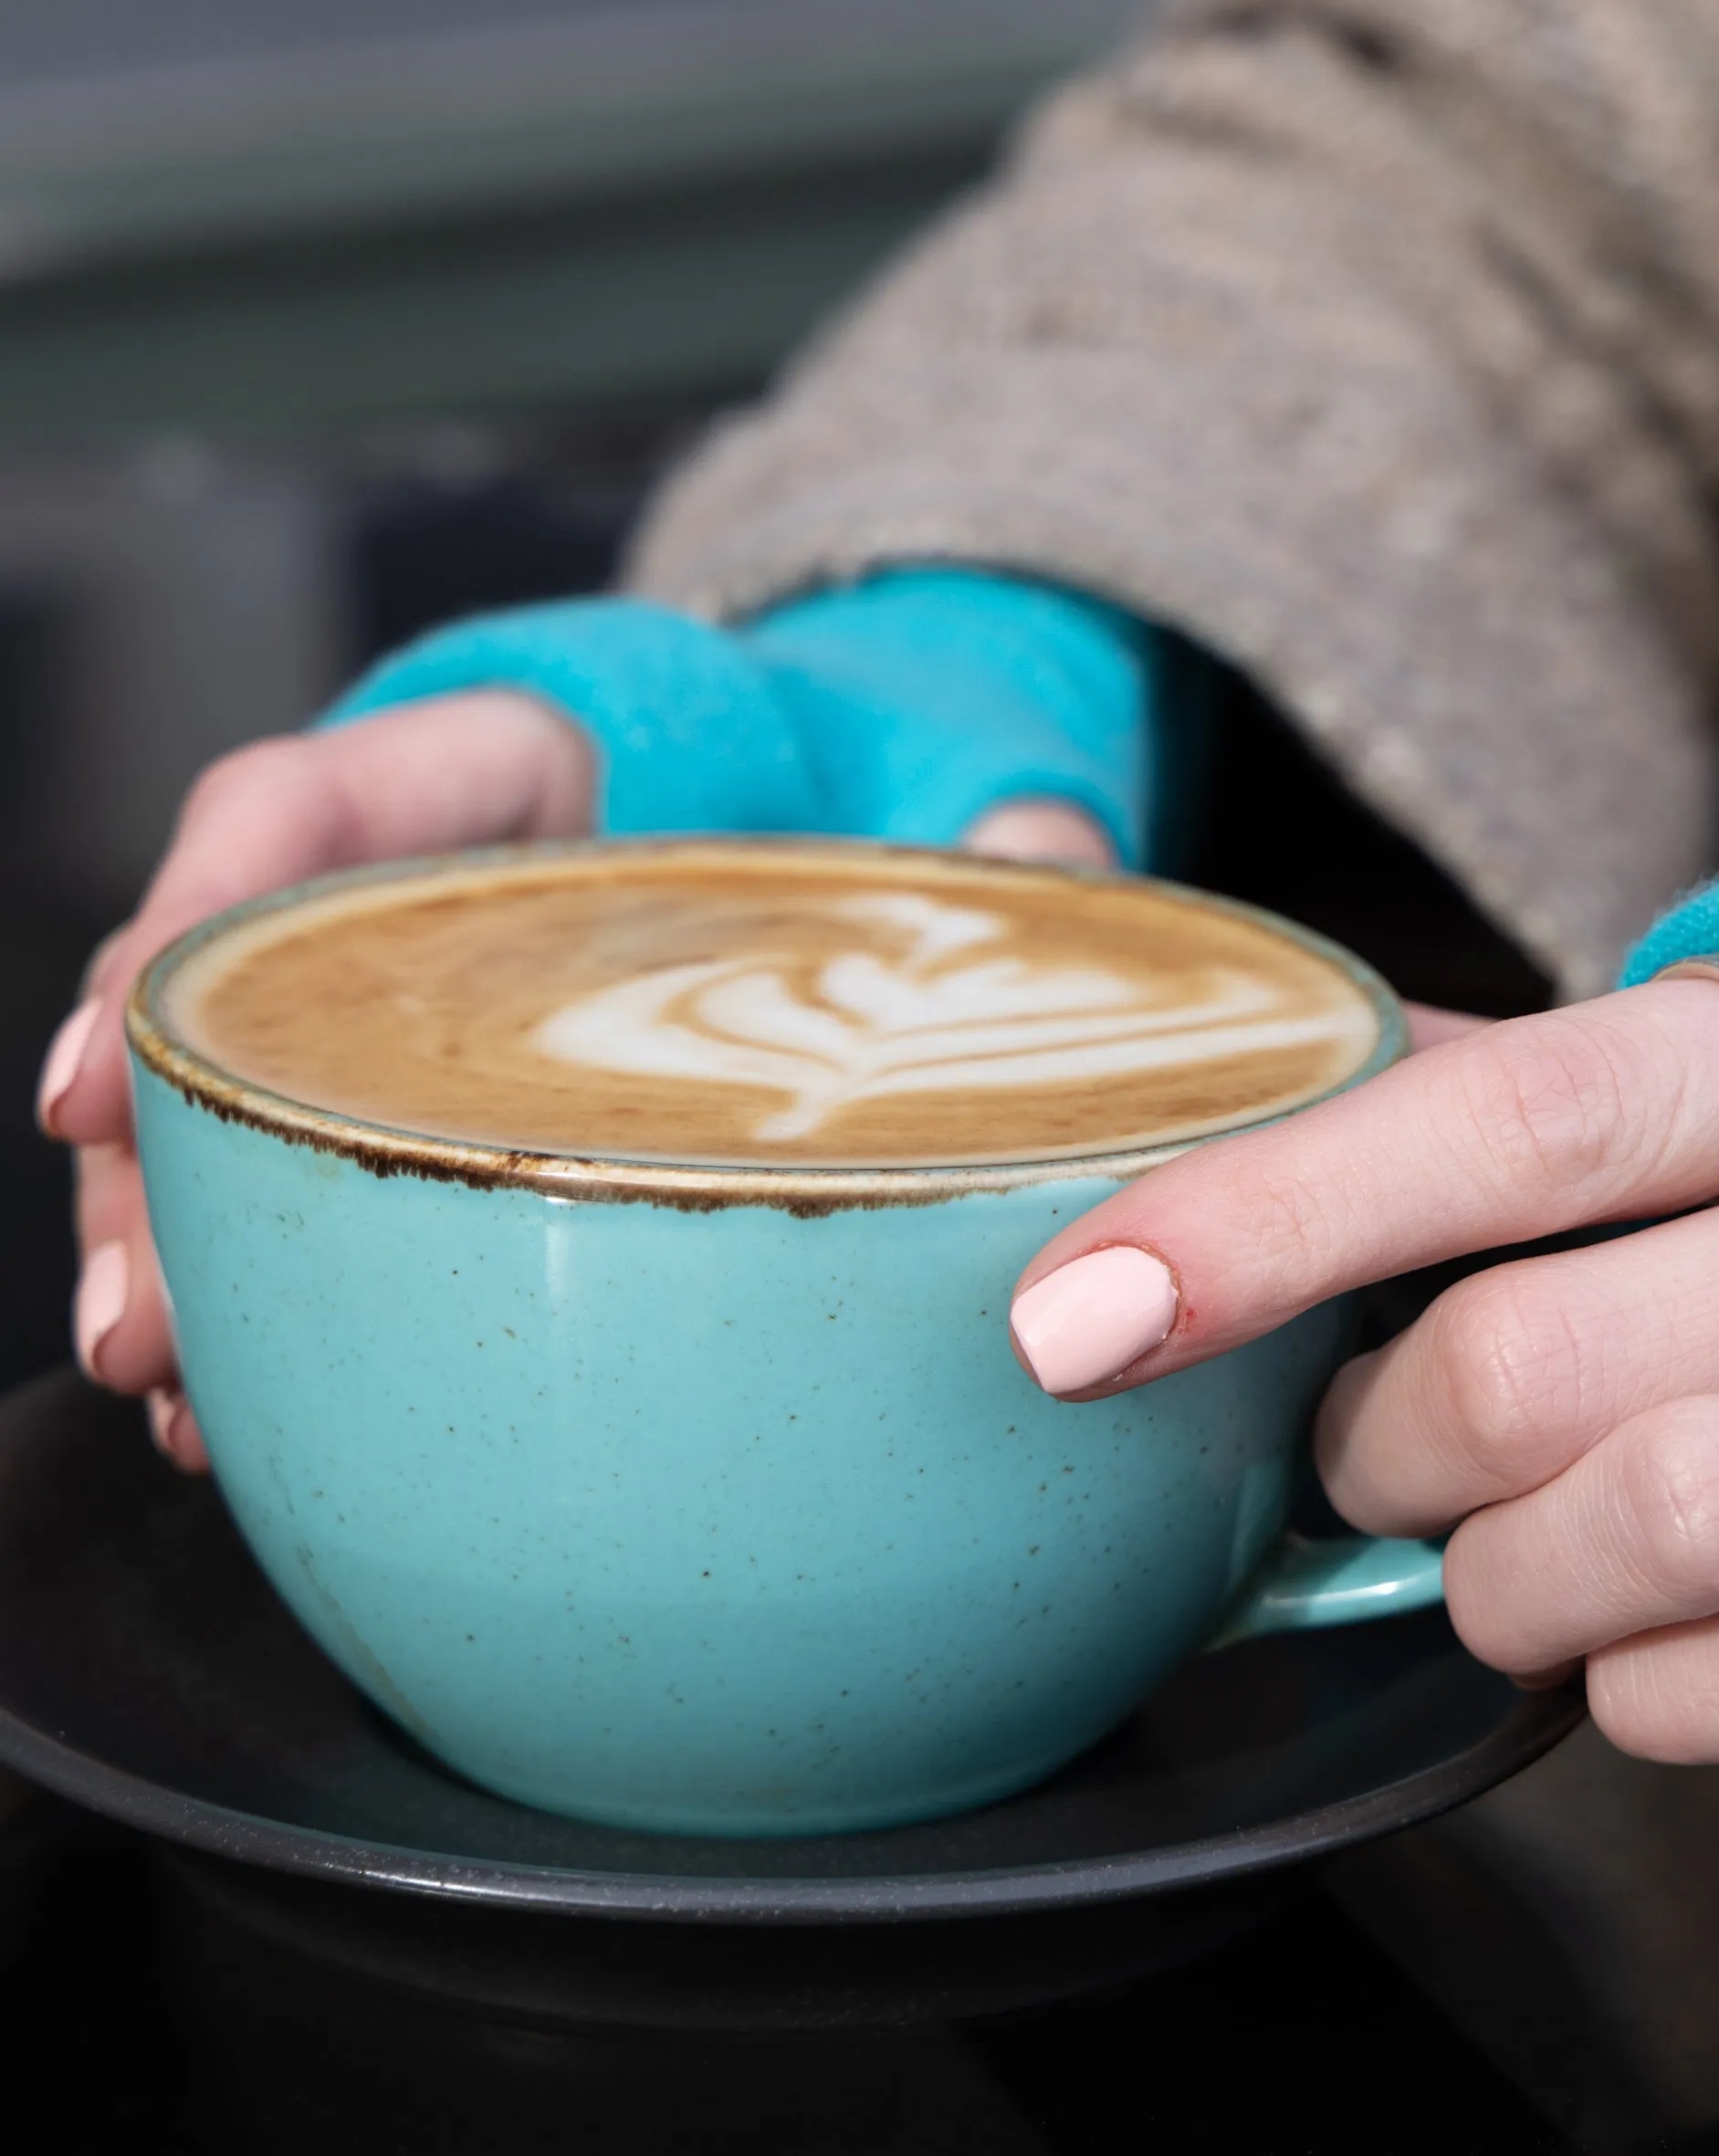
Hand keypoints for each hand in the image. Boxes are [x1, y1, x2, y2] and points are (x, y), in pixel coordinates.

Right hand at [37, 691, 1114, 1472]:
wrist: (840, 803)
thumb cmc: (865, 780)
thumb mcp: (933, 777)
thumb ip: (992, 821)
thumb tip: (1043, 870)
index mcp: (520, 749)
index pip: (315, 800)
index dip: (190, 921)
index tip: (113, 1065)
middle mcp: (430, 875)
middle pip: (224, 991)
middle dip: (151, 1157)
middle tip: (139, 1325)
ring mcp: (414, 989)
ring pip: (238, 1099)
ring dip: (187, 1248)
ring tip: (173, 1394)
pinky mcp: (441, 1089)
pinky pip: (324, 1168)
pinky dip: (279, 1278)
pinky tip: (256, 1401)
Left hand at [1005, 978, 1718, 1765]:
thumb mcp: (1651, 1072)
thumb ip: (1418, 1066)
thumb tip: (1068, 936)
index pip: (1504, 1126)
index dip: (1268, 1221)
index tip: (1074, 1315)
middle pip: (1522, 1368)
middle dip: (1379, 1440)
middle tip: (1367, 1438)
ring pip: (1644, 1531)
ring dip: (1500, 1573)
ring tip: (1499, 1538)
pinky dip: (1641, 1679)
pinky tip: (1636, 1620)